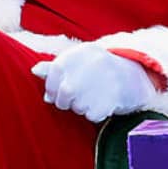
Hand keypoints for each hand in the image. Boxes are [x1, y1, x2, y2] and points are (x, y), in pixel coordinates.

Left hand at [32, 45, 156, 123]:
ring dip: (80, 108)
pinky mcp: (114, 97)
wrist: (133, 76)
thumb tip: (34, 70)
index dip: (50, 86)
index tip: (52, 94)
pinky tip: (101, 104)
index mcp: (82, 52)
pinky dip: (93, 114)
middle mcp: (94, 64)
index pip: (55, 70)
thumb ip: (55, 67)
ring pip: (78, 106)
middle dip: (63, 101)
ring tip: (91, 98)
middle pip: (64, 92)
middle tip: (71, 100)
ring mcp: (105, 81)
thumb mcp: (77, 62)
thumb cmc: (96, 70)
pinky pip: (92, 115)